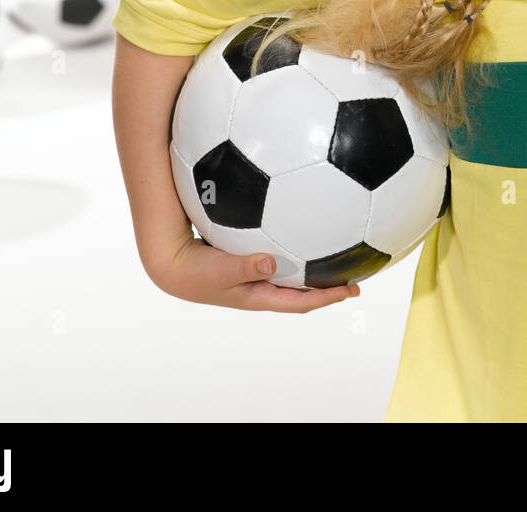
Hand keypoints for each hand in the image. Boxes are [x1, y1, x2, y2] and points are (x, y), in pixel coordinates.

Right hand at [149, 235, 361, 311]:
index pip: (301, 301)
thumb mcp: (220, 270)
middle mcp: (262, 287)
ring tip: (338, 252)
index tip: (352, 289)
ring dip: (314, 267)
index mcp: (259, 296)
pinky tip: (301, 226)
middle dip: (329, 284)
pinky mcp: (248, 258)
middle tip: (355, 273)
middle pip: (303, 290)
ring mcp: (256, 274)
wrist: (172, 263)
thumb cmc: (195, 271)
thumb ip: (245, 267)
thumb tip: (271, 262)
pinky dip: (295, 247)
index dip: (327, 297)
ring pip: (293, 273)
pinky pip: (280, 255)